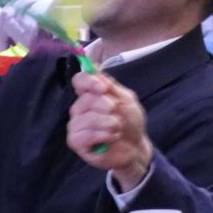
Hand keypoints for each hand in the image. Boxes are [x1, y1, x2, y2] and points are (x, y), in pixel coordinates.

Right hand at [67, 71, 153, 189]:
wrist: (136, 146)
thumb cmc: (130, 122)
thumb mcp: (126, 99)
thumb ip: (110, 85)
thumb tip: (94, 66)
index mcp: (90, 95)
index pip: (79, 80)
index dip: (89, 81)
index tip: (103, 88)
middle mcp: (80, 108)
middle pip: (86, 99)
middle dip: (108, 107)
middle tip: (118, 115)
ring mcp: (76, 125)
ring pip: (87, 119)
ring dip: (109, 124)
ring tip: (117, 128)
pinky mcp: (76, 142)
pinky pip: (84, 135)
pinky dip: (104, 135)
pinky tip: (112, 137)